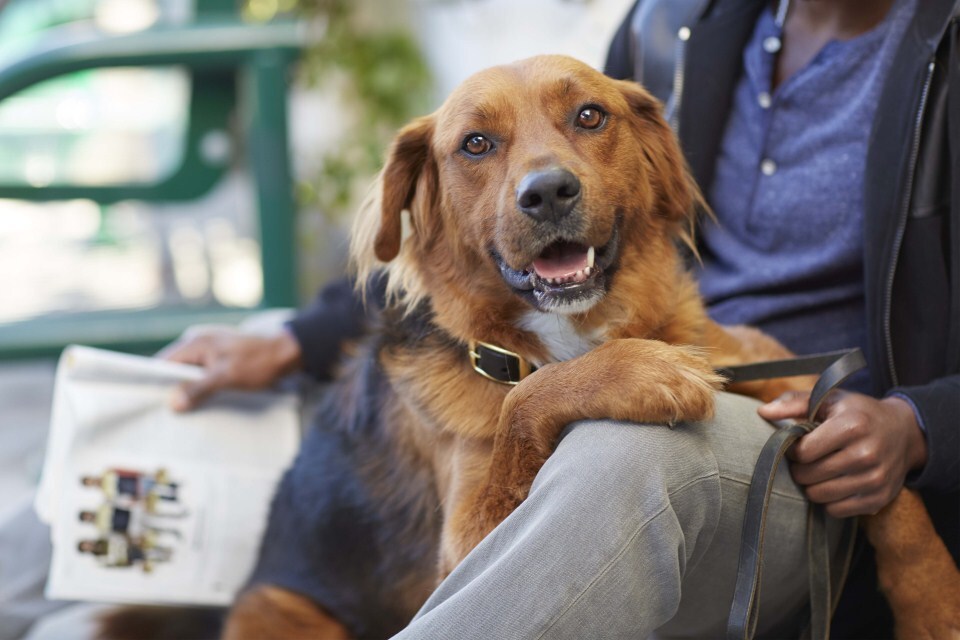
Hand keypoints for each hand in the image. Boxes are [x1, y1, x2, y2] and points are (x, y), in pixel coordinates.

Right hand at [159, 329, 302, 411]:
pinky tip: (198, 403)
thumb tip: (172, 402)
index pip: (163, 362)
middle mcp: (199, 343)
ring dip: (185, 390)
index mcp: (195, 342)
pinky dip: (198, 387)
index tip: (145, 402)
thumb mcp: (226, 377)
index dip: (154, 382)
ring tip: (178, 413)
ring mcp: (209, 351)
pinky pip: (201, 374)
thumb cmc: (259, 362)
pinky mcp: (220, 359)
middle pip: (174, 369)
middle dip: (169, 389)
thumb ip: (199, 388)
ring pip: (188, 374)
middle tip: (162, 414)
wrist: (287, 353)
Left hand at [758, 391, 927, 517]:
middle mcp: (866, 454)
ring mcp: (875, 479)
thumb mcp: (829, 400)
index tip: (798, 445)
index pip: (803, 452)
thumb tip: (763, 412)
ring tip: (819, 470)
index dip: (793, 450)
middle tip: (807, 459)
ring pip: (819, 496)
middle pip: (809, 476)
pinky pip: (836, 510)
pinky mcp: (879, 499)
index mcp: (852, 426)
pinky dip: (828, 500)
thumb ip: (794, 403)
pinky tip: (834, 483)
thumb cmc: (858, 413)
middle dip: (800, 468)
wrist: (905, 433)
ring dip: (812, 485)